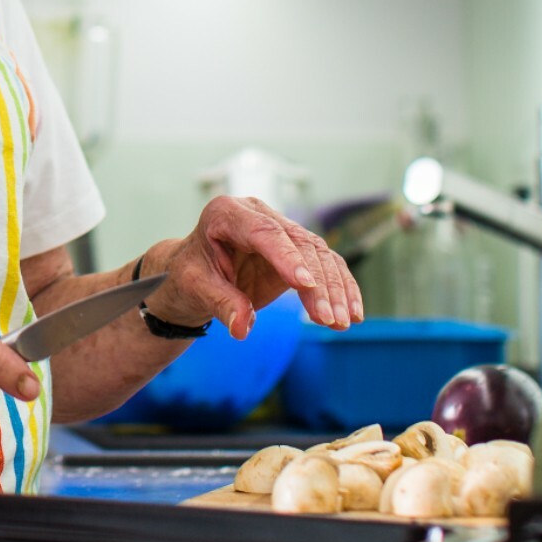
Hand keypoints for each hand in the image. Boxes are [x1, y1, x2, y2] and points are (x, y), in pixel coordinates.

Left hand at [145, 196, 362, 339]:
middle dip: (318, 283)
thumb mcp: (195, 288)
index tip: (305, 284)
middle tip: (328, 318)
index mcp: (225, 213)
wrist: (194, 274)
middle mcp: (257, 214)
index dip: (286, 257)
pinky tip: (352, 313)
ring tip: (341, 322)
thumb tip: (243, 328)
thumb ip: (221, 303)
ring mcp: (279, 230)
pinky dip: (341, 288)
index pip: (263, 232)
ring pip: (318, 253)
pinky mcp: (295, 250)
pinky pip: (325, 265)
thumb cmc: (189, 275)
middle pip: (298, 243)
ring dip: (334, 289)